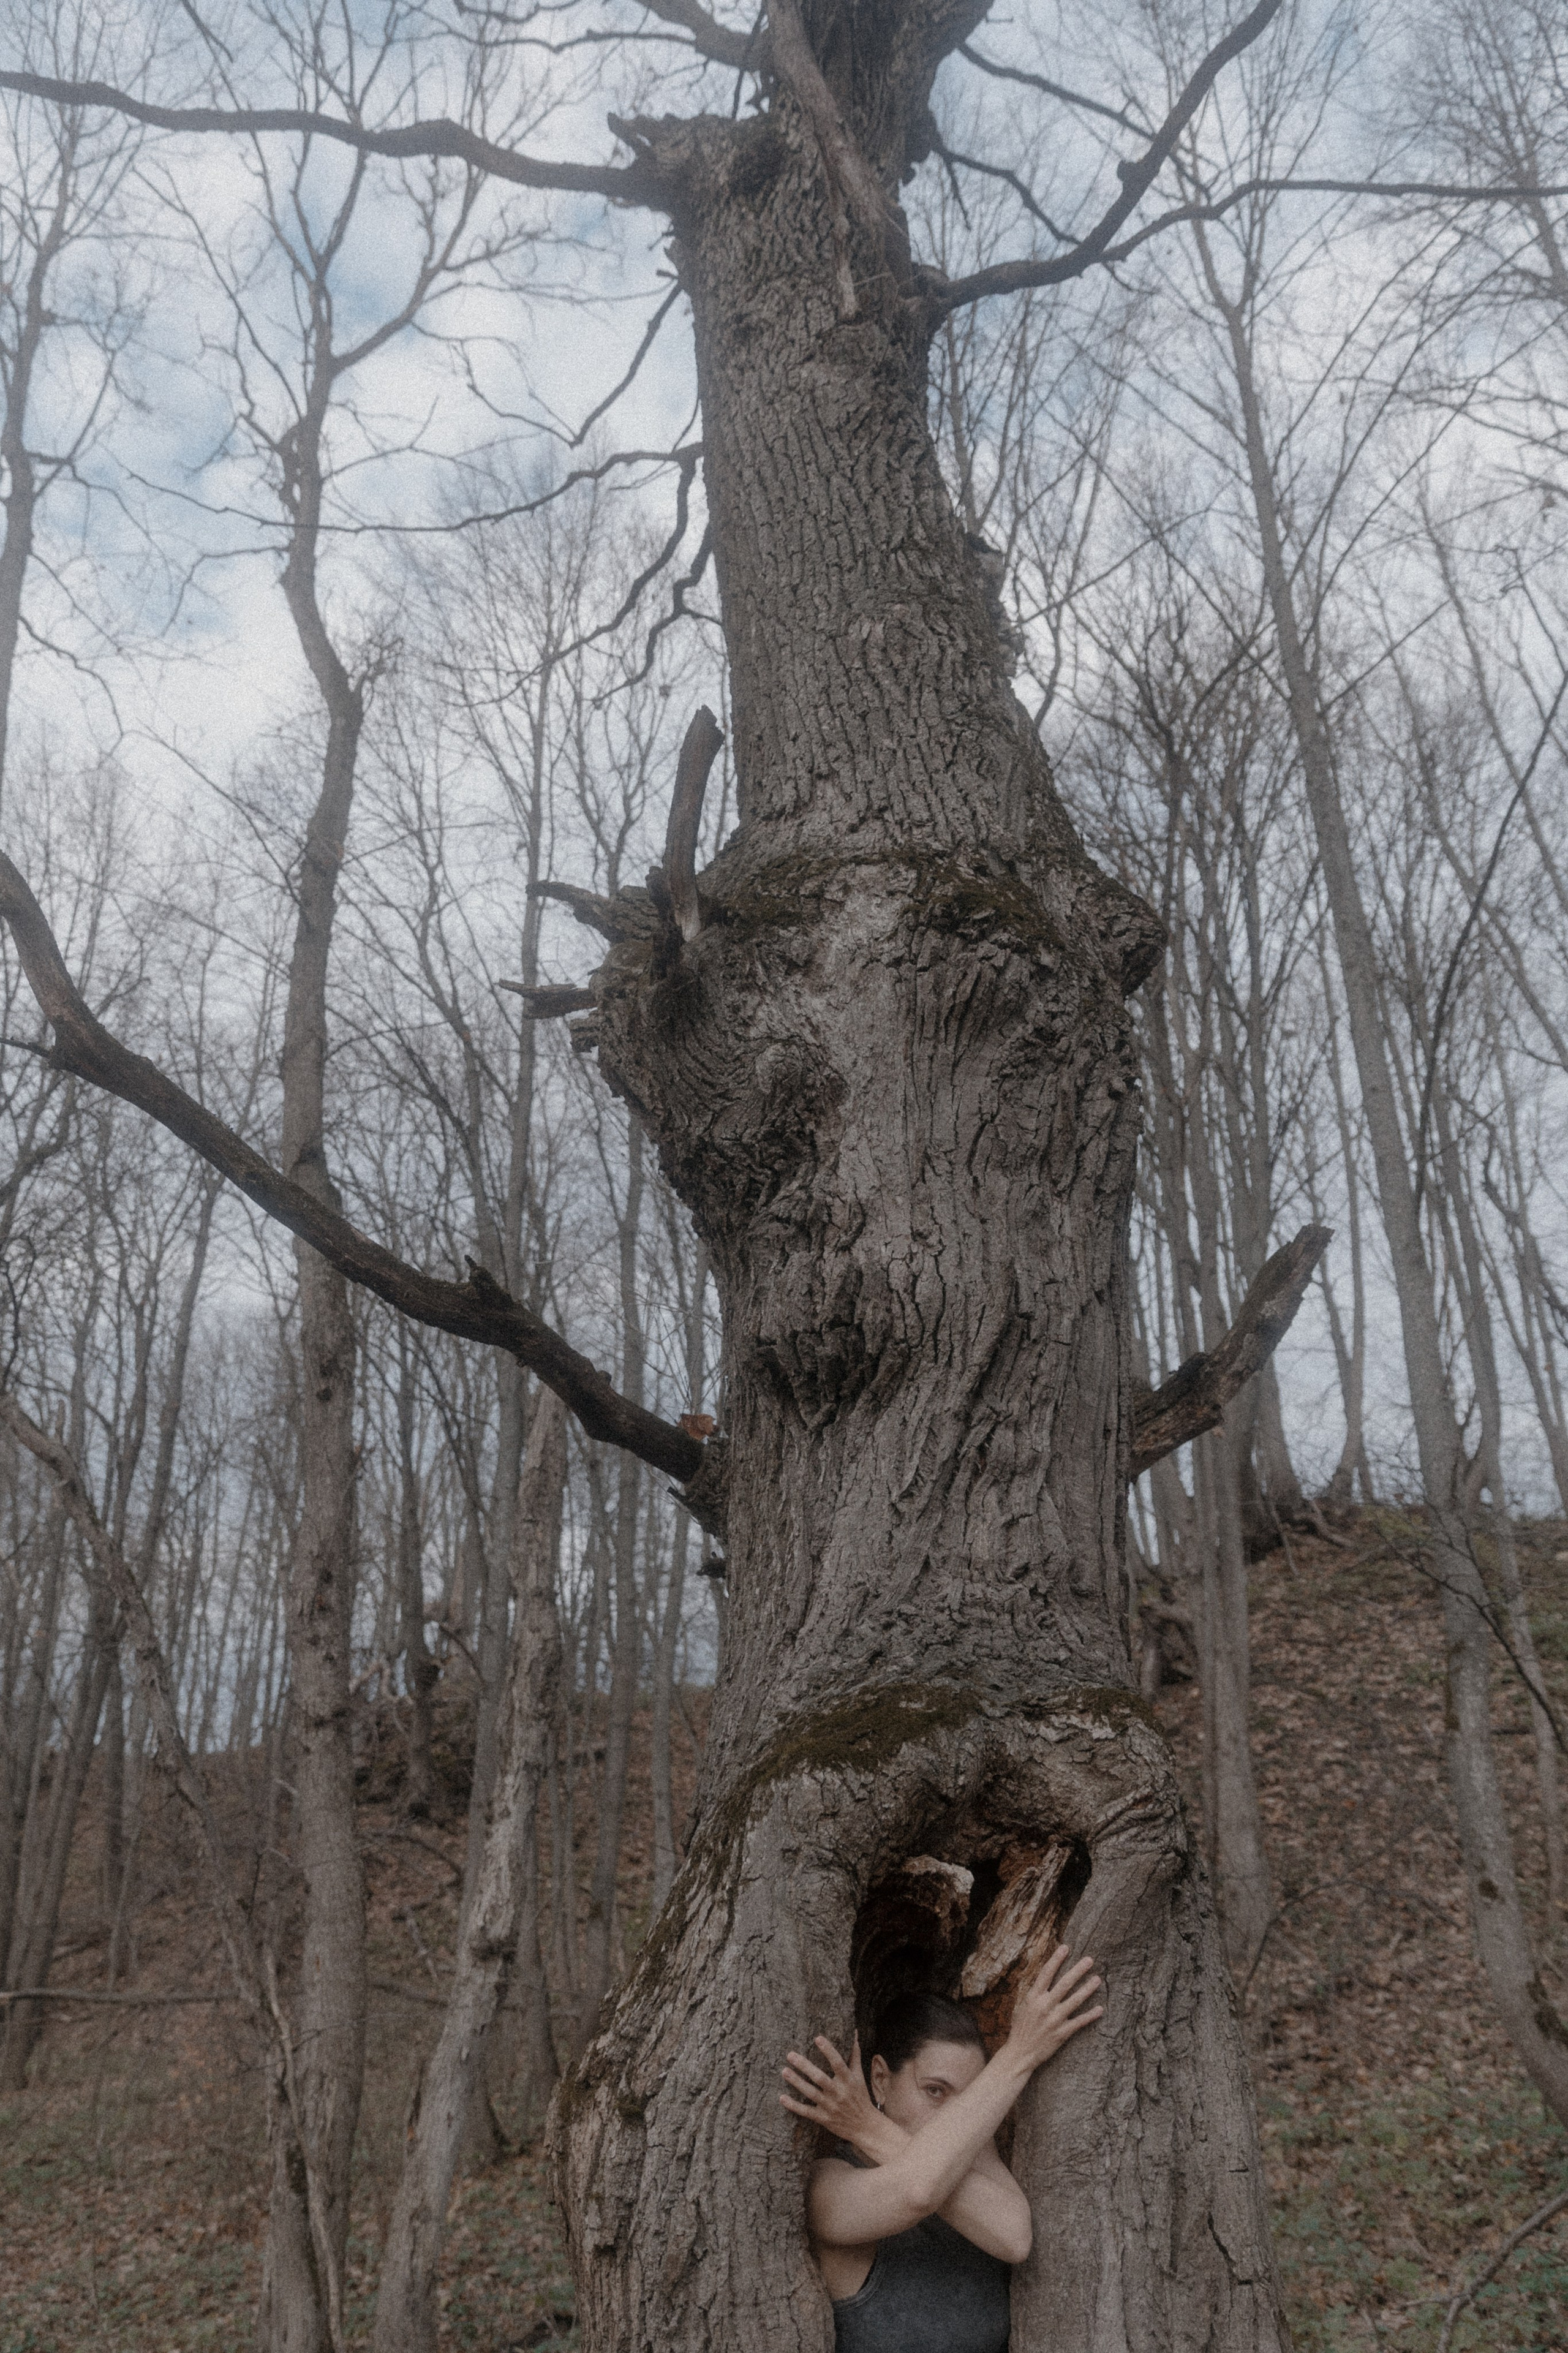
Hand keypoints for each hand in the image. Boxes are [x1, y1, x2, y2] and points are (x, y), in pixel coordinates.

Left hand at [779, 2034, 886, 2152]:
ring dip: (797, 2082)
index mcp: (848, 2080)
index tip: (817, 2038)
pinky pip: (806, 2112)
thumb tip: (854, 2033)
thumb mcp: (859, 2076)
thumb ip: (854, 2055)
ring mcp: (830, 2106)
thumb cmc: (861, 2097)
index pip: (838, 2063)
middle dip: (804, 2066)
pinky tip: (782, 2097)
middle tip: (790, 2055)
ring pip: (811, 2093)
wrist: (864, 2127)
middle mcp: (839, 2093)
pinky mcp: (823, 2118)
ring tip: (784, 2071)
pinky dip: (794, 2106)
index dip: (828, 2050)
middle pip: (820, 2078)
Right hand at [1002, 1943, 1103, 2073]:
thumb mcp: (1024, 2006)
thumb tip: (1046, 1977)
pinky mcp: (1062, 2033)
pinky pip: (1079, 2022)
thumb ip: (1036, 1993)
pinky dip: (1090, 2015)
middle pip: (1064, 1984)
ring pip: (1075, 2000)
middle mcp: (1044, 2006)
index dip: (1056, 1959)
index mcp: (1033, 1997)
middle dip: (1078, 1970)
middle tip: (1090, 1959)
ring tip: (1097, 1979)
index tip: (1065, 1947)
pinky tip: (1100, 2009)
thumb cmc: (1021, 2028)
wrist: (1020, 2053)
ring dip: (1087, 1989)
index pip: (1046, 1973)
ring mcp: (1054, 2019)